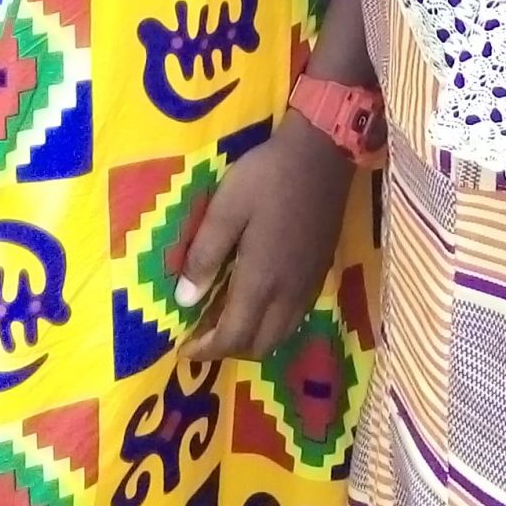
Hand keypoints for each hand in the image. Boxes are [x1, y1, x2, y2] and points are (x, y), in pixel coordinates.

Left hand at [175, 113, 356, 361]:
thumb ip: (205, 255)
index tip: (184, 348)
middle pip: (259, 347)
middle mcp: (288, 294)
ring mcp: (308, 286)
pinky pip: (294, 319)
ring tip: (226, 320)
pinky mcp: (319, 274)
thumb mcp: (226, 208)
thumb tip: (184, 300)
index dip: (206, 350)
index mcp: (261, 281)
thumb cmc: (267, 178)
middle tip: (202, 334)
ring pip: (280, 336)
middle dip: (228, 350)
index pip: (233, 338)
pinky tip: (257, 301)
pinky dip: (271, 325)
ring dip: (252, 340)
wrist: (321, 155)